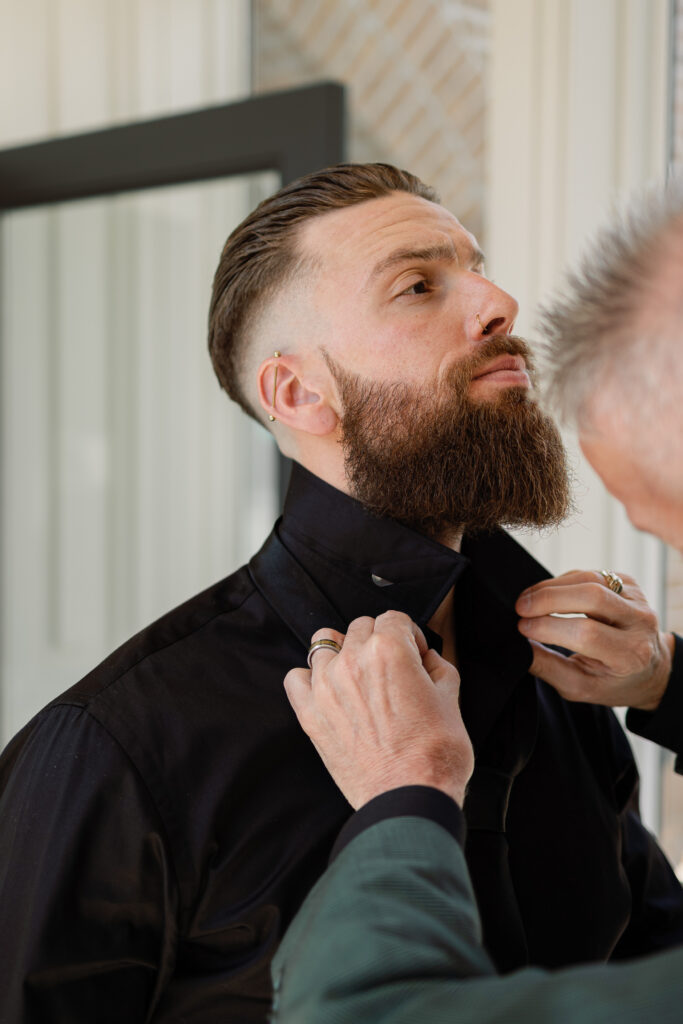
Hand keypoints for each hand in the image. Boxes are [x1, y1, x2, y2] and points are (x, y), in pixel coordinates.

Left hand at [284, 611, 473, 808]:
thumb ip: (437, 666)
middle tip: (392, 668)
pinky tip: (329, 691)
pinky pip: (295, 678)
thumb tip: (428, 657)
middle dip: (379, 641)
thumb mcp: (452, 699)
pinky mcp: (310, 714)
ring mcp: (326, 687)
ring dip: (343, 653)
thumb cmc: (433, 755)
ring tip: (359, 676)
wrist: (408, 798)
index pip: (394, 618)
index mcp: (389, 651)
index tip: (414, 652)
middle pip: (360, 627)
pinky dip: (309, 679)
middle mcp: (353, 661)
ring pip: (324, 644)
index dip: (409, 635)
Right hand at [516, 570, 673, 710]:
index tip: (522, 628)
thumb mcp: (580, 687)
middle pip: (592, 596)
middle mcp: (641, 623)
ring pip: (589, 578)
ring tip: (528, 600)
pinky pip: (590, 574)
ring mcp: (638, 599)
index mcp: (631, 655)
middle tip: (520, 607)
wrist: (649, 667)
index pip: (587, 633)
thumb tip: (518, 645)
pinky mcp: (629, 583)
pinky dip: (563, 582)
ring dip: (551, 587)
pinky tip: (547, 594)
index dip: (548, 628)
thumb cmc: (612, 681)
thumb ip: (548, 668)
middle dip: (549, 598)